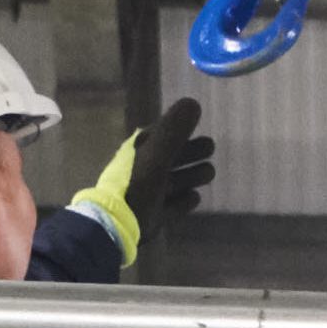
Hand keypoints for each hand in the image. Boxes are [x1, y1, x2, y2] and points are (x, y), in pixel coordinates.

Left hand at [67, 97, 213, 270]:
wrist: (117, 224)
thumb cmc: (136, 184)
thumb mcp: (156, 154)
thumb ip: (174, 130)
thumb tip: (193, 103)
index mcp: (141, 151)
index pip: (164, 135)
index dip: (182, 130)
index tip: (199, 125)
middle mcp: (144, 169)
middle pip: (173, 158)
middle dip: (191, 152)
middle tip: (209, 150)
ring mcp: (149, 193)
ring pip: (175, 181)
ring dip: (192, 175)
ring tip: (208, 174)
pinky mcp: (154, 215)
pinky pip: (173, 205)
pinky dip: (183, 201)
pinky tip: (194, 198)